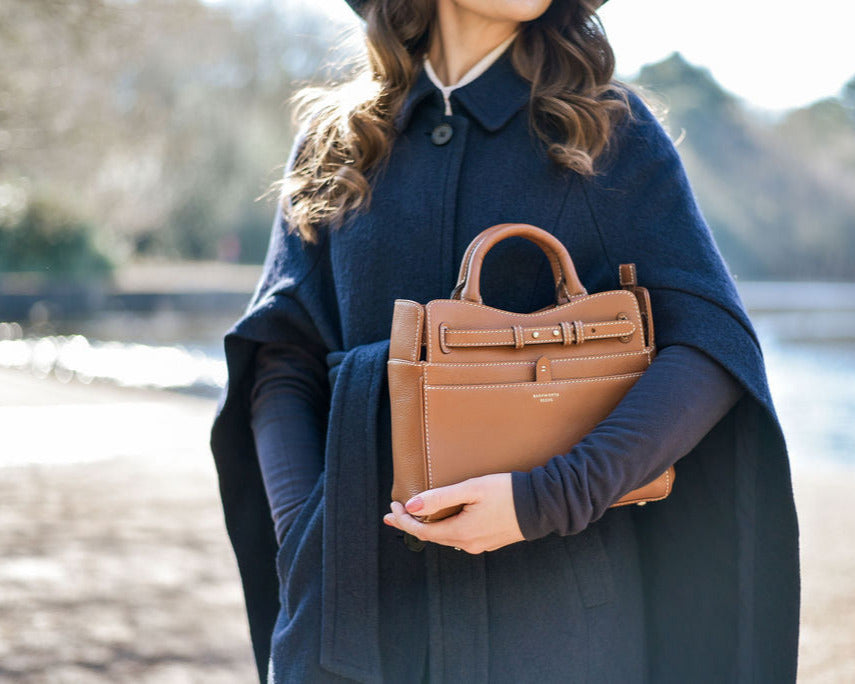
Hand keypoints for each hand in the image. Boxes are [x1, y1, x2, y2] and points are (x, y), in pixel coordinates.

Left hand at [382, 473, 525, 553]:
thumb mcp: (471, 489)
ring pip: (446, 538)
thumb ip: (440, 498)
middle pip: (431, 537)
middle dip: (411, 524)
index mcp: (460, 533)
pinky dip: (445, 528)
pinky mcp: (490, 541)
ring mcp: (480, 545)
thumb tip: (412, 506)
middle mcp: (468, 544)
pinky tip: (444, 519)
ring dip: (428, 527)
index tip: (392, 507)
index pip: (421, 531)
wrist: (542, 505)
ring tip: (415, 515)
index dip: (404, 520)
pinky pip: (460, 537)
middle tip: (394, 513)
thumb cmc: (507, 492)